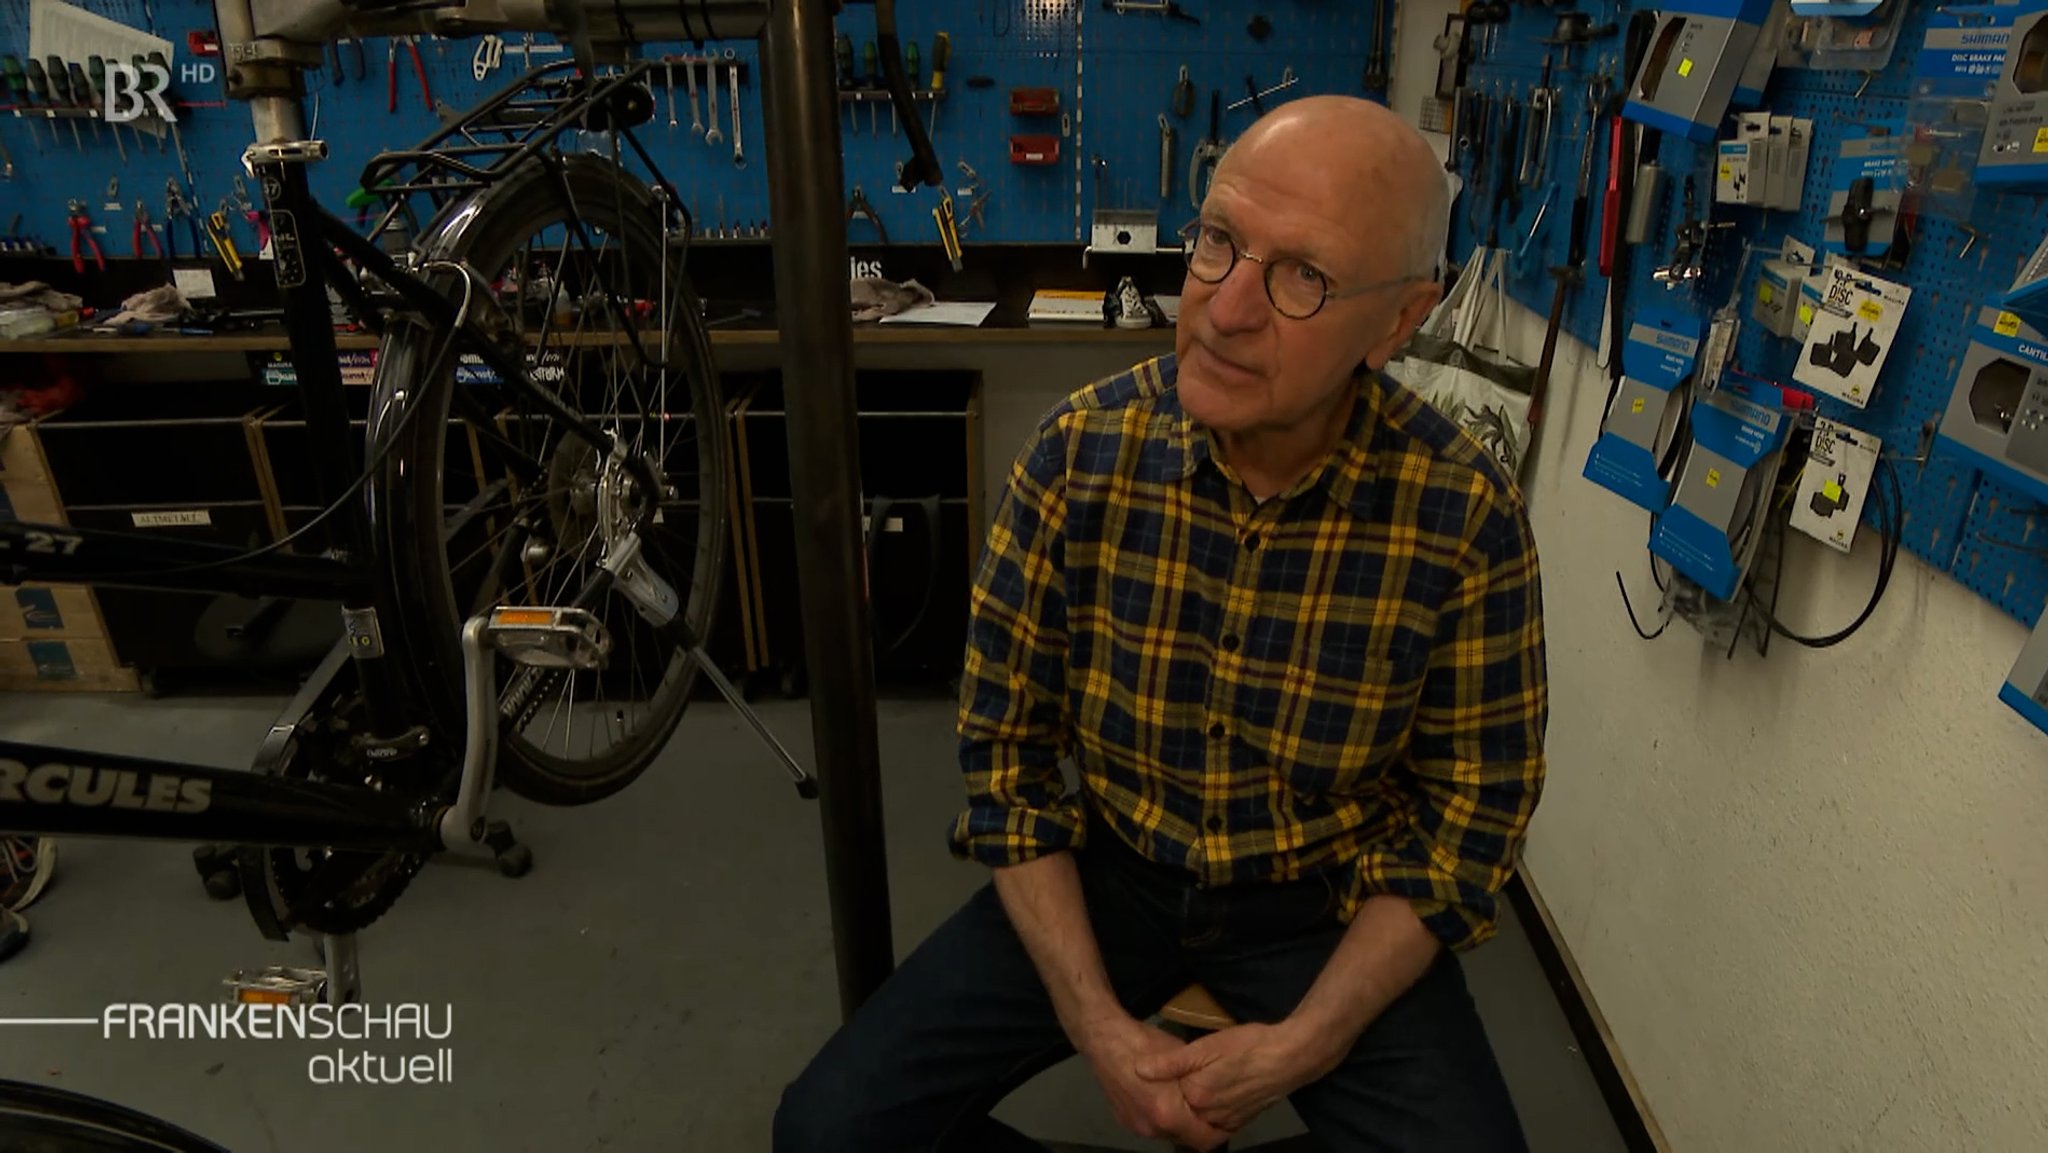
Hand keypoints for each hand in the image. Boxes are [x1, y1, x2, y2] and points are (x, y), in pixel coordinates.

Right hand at [1078, 1015, 1234, 1149]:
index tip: (1228, 1121)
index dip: (1220, 1133)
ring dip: (1179, 1122)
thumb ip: (1200, 1084)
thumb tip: (1217, 1093)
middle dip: (1198, 1127)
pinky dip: (1162, 1117)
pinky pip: (1151, 1126)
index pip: (1204, 1140)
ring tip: (1186, 1101)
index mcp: (1168, 1115)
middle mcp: (1151, 1128)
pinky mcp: (1124, 1120)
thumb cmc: (1145, 1045)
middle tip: (1209, 1109)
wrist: (1104, 1039)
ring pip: (1167, 1133)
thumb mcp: (1182, 1058)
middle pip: (1185, 1139)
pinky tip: (1164, 1097)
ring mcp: (1135, 1126)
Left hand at [1132, 1020, 1330, 1133]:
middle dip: (1173, 1097)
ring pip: (1197, 1119)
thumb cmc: (1249, 1046)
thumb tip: (1138, 1069)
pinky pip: (1215, 1123)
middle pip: (1180, 1111)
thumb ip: (1171, 1061)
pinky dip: (1207, 1112)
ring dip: (1189, 1107)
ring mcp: (1226, 1122)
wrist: (1291, 1057)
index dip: (1160, 1082)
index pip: (1164, 1096)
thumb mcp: (1207, 1046)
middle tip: (1174, 1077)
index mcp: (1197, 1097)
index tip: (1158, 1068)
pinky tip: (1208, 1094)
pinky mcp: (1240, 1122)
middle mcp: (1209, 1116)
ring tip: (1189, 1083)